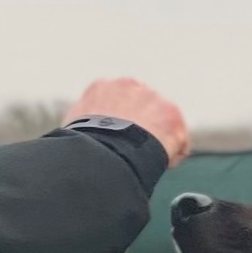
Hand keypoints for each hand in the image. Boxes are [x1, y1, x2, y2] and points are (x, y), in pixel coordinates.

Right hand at [66, 77, 190, 168]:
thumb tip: (79, 136)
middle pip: (143, 110)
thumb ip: (83, 122)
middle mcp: (131, 86)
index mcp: (104, 88)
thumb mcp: (73, 127)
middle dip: (142, 129)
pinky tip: (158, 166)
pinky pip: (178, 142)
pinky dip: (171, 156)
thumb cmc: (83, 145)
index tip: (118, 141)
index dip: (120, 125)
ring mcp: (154, 99)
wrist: (104, 150)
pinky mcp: (173, 117)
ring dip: (157, 142)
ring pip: (162, 125)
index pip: (118, 103)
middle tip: (134, 153)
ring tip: (144, 161)